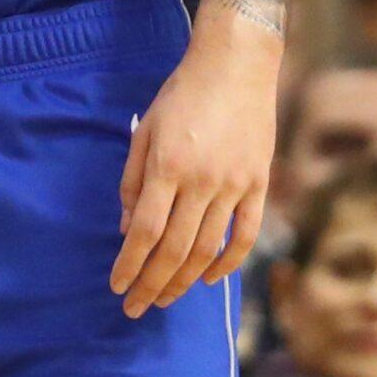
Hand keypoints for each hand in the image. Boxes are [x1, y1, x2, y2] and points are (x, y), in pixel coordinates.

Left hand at [110, 15, 277, 317]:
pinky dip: (227, 263)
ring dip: (184, 281)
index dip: (130, 265)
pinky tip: (208, 279)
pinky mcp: (259, 185)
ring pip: (208, 250)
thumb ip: (133, 181)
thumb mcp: (144, 130)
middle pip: (175, 249)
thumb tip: (128, 230)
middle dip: (152, 284)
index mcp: (168, 166)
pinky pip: (245, 235)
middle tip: (135, 309)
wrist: (235, 67)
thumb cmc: (181, 95)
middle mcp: (202, 181)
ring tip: (165, 299)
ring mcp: (235, 185)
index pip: (146, 231)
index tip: (117, 287)